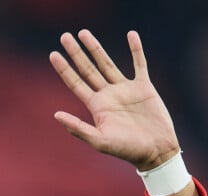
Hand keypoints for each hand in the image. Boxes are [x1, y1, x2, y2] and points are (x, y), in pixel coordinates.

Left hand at [49, 30, 179, 170]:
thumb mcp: (99, 141)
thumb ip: (78, 127)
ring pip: (107, 63)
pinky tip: (131, 34)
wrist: (155, 150)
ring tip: (84, 32)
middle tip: (64, 36)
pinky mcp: (144, 87)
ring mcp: (125, 89)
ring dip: (96, 48)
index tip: (53, 54)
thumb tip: (56, 115)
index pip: (76, 83)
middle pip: (87, 69)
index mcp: (96, 107)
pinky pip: (139, 64)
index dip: (64, 69)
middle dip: (76, 53)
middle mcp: (108, 95)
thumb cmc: (126, 150)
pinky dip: (136, 49)